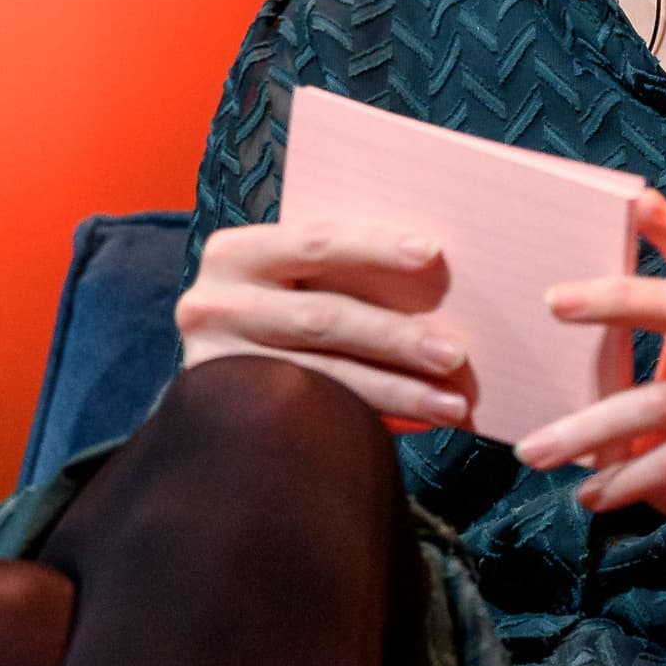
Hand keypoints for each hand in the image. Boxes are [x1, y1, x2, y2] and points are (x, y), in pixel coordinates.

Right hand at [175, 218, 472, 428]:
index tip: (433, 254)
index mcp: (234, 253)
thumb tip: (435, 270)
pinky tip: (418, 424)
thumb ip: (334, 270)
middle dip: (396, 337)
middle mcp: (213, 304)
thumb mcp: (286, 278)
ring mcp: (217, 364)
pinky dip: (374, 418)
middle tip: (455, 355)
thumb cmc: (274, 308)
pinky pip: (313, 417)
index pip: (315, 242)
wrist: (210, 385)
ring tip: (450, 404)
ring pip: (322, 376)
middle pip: (322, 318)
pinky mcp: (229, 415)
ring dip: (396, 391)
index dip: (375, 246)